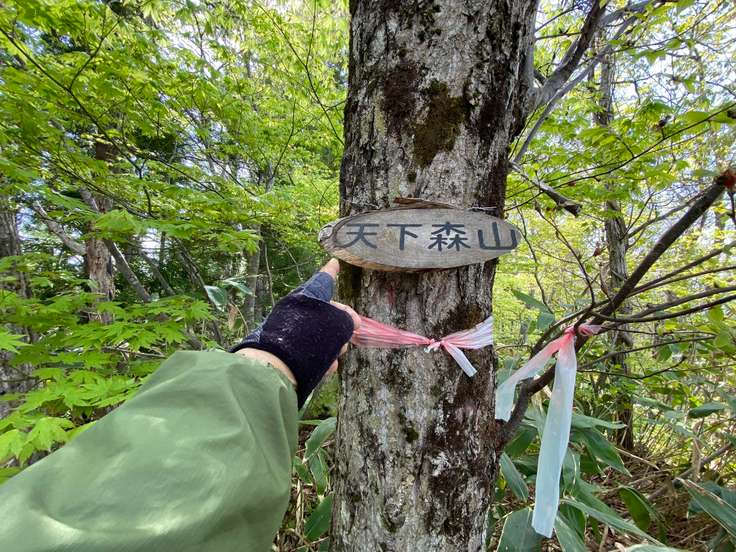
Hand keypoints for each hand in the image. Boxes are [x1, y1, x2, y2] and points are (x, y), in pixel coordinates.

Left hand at [231, 259, 358, 406]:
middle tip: (353, 330)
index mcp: (306, 299)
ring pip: (321, 335)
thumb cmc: (309, 337)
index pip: (321, 281)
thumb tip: (349, 323)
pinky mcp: (290, 353)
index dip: (330, 272)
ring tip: (336, 353)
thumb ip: (346, 319)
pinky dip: (322, 358)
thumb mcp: (336, 322)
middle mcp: (298, 312)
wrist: (279, 366)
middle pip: (325, 312)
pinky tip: (328, 367)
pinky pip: (312, 352)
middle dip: (341, 322)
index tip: (334, 263)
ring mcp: (293, 333)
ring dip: (333, 344)